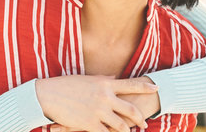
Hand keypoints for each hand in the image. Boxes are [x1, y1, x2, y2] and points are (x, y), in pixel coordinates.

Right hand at [35, 75, 157, 131]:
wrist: (49, 94)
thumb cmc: (66, 85)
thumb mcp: (87, 79)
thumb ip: (103, 79)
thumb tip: (114, 78)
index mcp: (105, 83)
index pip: (130, 84)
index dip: (145, 87)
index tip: (156, 87)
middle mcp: (105, 97)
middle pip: (130, 109)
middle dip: (140, 118)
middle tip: (144, 123)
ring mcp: (99, 111)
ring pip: (121, 125)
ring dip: (127, 131)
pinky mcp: (90, 124)